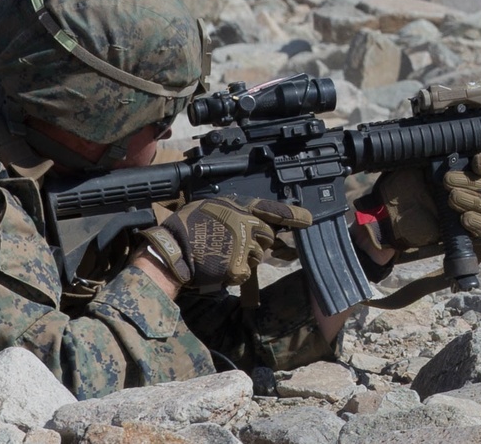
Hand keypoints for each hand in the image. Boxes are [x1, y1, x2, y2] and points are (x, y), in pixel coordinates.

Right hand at [138, 196, 311, 289]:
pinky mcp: (239, 267)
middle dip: (259, 243)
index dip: (292, 214)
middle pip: (268, 238)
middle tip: (236, 244)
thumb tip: (256, 223)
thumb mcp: (211, 208)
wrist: (171, 251)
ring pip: (258, 256)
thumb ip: (235, 213)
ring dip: (246, 258)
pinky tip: (220, 266)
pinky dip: (236, 273)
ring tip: (222, 254)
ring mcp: (243, 247)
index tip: (309, 219)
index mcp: (237, 208)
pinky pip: (247, 273)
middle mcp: (244, 225)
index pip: (271, 209)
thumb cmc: (186, 228)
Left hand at [358, 153, 480, 250]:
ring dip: (469, 199)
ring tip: (451, 197)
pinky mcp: (458, 230)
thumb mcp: (409, 165)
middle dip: (467, 180)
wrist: (384, 217)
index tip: (475, 161)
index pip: (478, 165)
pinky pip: (478, 228)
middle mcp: (460, 188)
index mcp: (452, 171)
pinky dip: (475, 222)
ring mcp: (461, 210)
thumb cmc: (394, 188)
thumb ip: (425, 155)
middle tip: (445, 181)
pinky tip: (463, 218)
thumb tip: (437, 139)